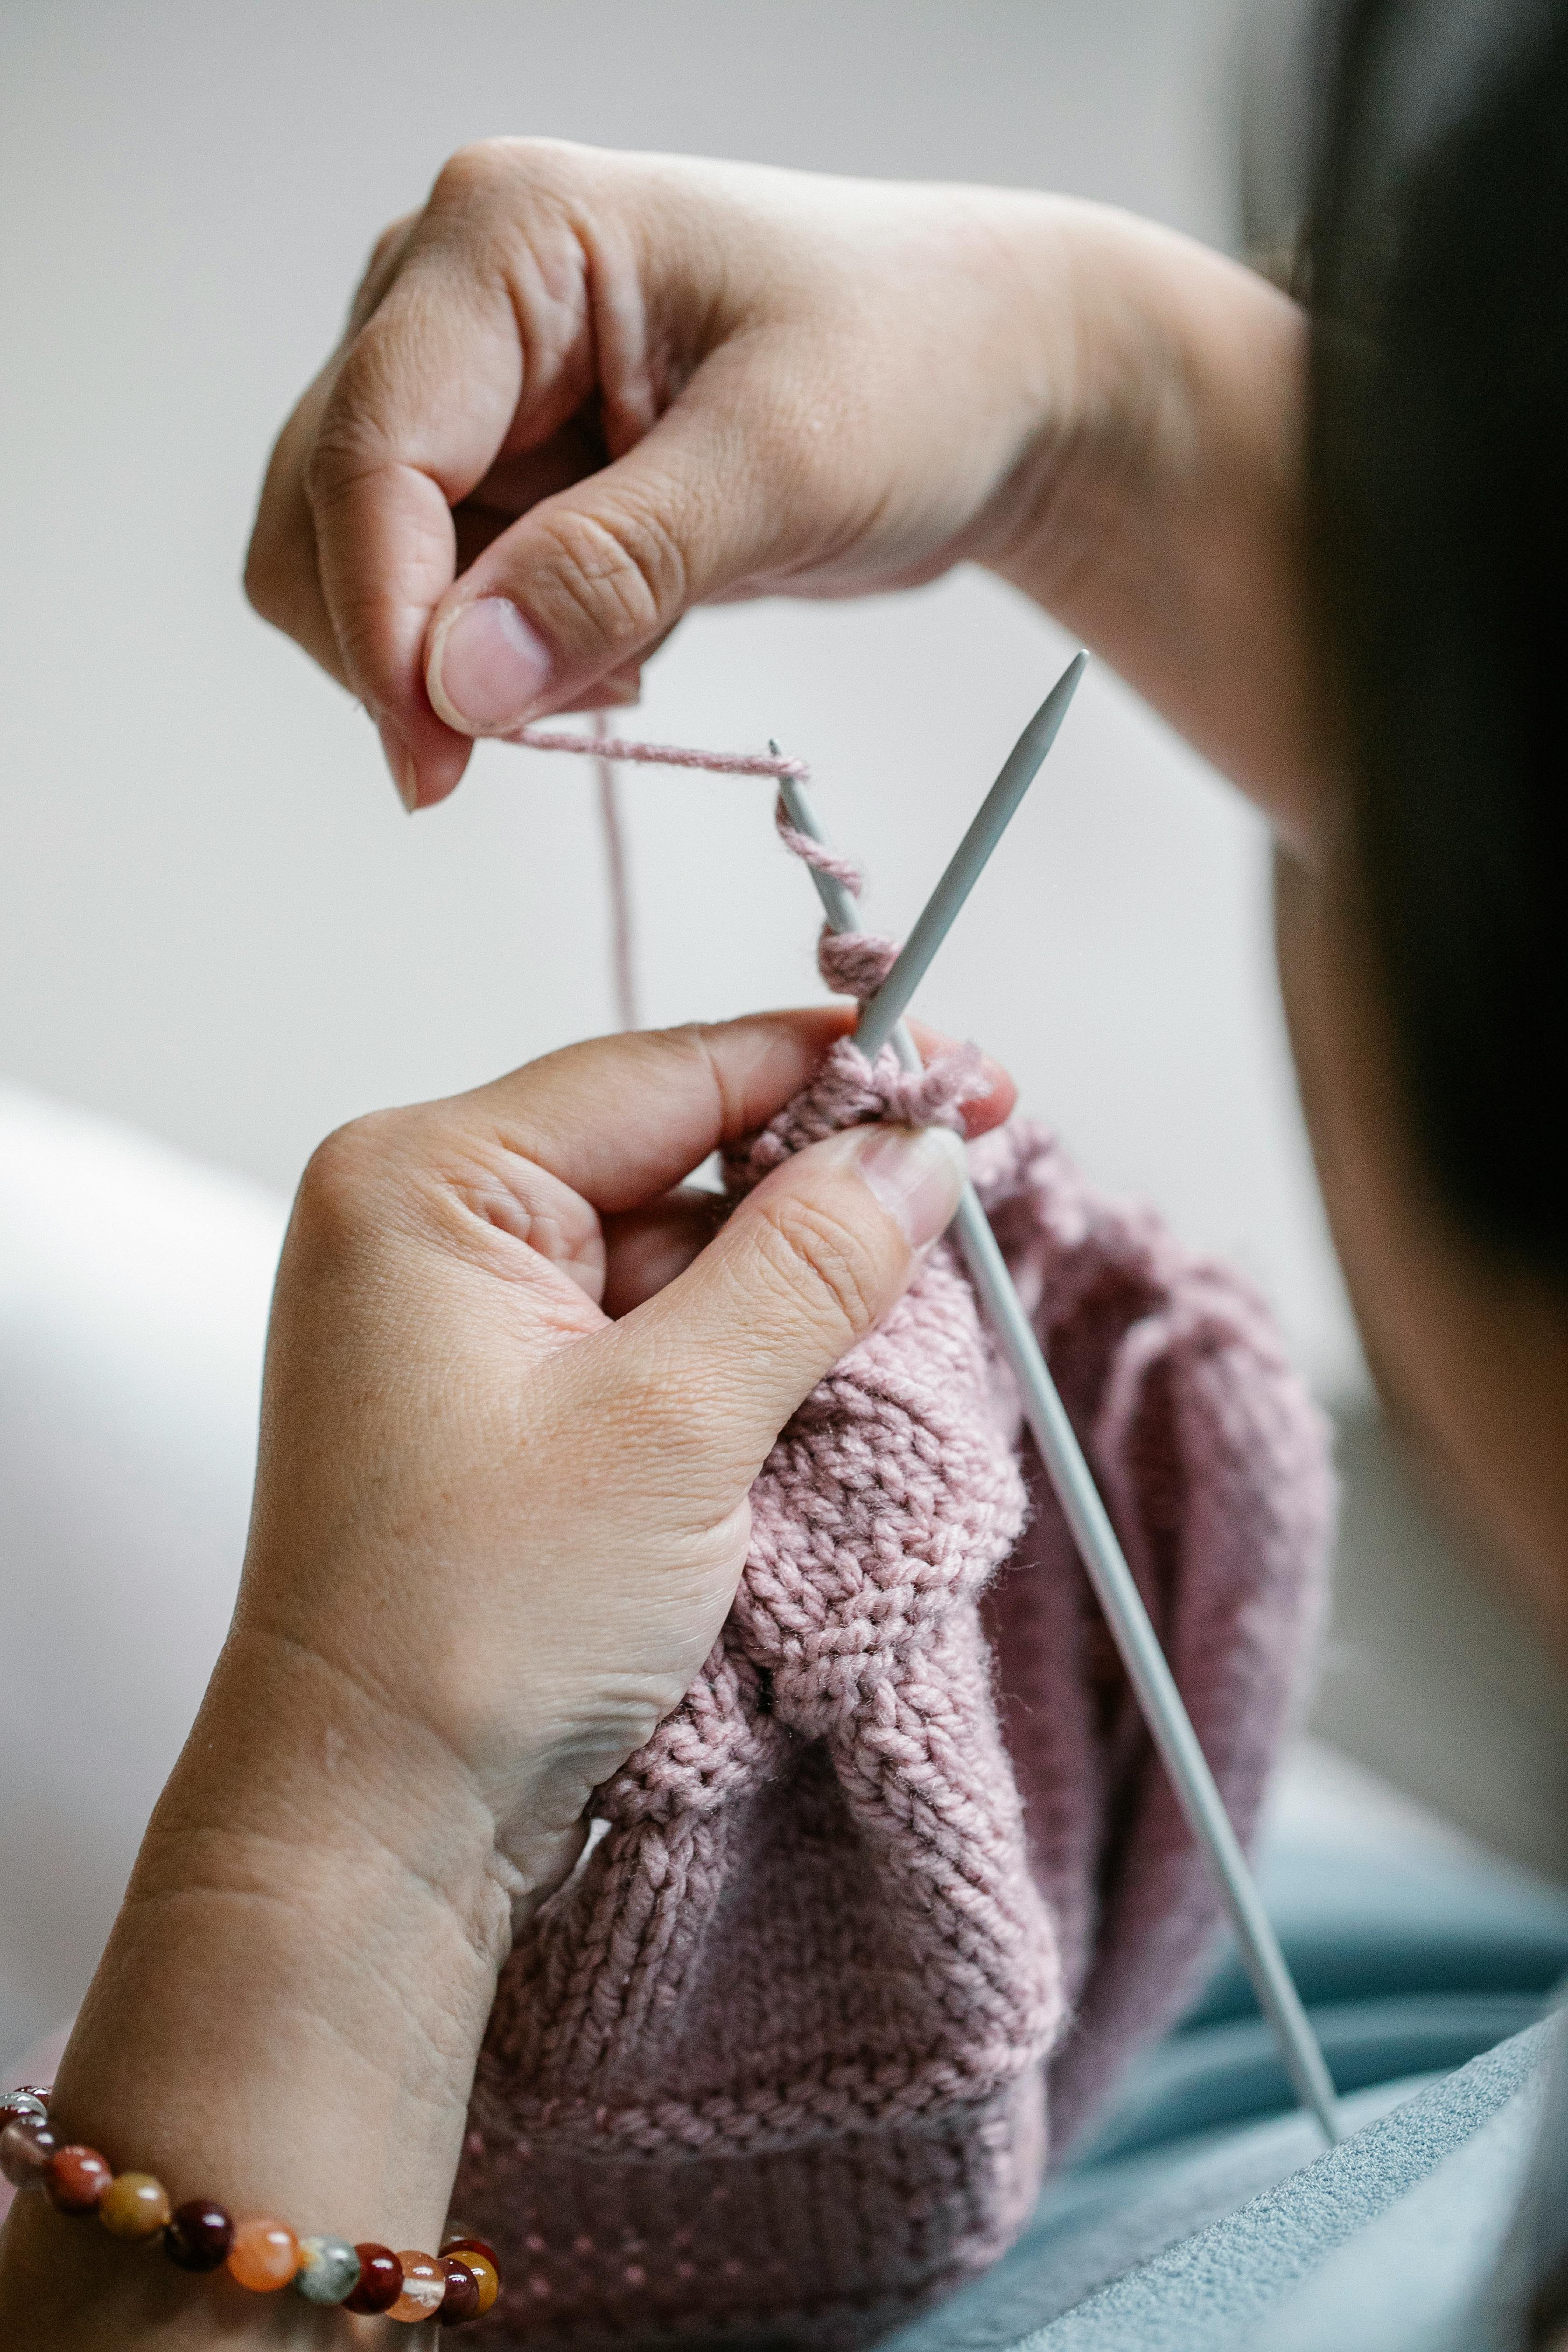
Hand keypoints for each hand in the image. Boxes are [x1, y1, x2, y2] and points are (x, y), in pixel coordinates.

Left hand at [231, 1009, 1006, 1896]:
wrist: (379, 1823)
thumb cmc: (469, 1627)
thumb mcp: (673, 1425)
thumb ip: (807, 1266)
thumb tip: (915, 1149)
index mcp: (424, 1184)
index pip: (668, 1073)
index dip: (830, 1071)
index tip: (964, 1081)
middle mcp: (430, 1229)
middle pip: (677, 1157)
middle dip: (816, 1198)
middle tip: (959, 1207)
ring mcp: (466, 1322)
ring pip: (679, 1256)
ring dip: (788, 1300)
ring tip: (884, 1355)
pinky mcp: (508, 1404)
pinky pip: (654, 1338)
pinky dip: (743, 1366)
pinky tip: (814, 1407)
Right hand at [243, 142, 1328, 835]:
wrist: (995, 379)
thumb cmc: (920, 364)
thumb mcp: (788, 462)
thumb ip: (616, 566)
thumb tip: (459, 682)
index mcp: (501, 237)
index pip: (371, 449)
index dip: (383, 620)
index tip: (435, 758)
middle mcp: (449, 297)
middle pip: (328, 512)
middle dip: (418, 645)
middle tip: (562, 714)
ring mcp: (471, 387)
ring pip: (369, 571)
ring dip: (476, 656)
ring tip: (639, 641)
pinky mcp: (506, 467)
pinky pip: (443, 600)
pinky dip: (516, 655)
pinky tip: (628, 632)